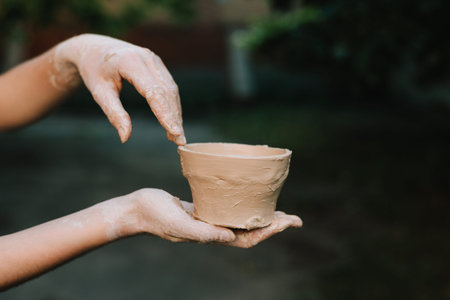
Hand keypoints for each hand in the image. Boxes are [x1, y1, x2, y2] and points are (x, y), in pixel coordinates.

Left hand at [52, 34, 184, 144]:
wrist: (94, 48)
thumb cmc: (94, 71)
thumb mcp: (99, 93)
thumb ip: (114, 114)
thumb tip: (125, 138)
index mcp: (130, 62)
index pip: (153, 92)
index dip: (165, 114)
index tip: (175, 132)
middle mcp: (147, 58)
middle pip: (166, 92)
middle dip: (174, 117)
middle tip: (179, 141)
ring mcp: (154, 60)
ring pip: (171, 90)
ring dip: (175, 113)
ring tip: (175, 136)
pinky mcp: (158, 64)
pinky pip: (169, 86)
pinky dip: (172, 105)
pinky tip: (172, 121)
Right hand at [127, 189, 301, 246]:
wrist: (138, 208)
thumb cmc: (155, 216)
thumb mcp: (179, 224)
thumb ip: (202, 232)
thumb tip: (229, 237)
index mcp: (212, 236)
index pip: (248, 238)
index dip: (270, 232)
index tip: (289, 222)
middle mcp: (214, 229)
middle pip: (251, 230)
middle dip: (273, 225)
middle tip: (294, 217)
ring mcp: (210, 219)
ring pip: (242, 219)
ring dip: (261, 215)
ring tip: (279, 209)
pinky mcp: (203, 208)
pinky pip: (229, 208)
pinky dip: (243, 204)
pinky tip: (249, 196)